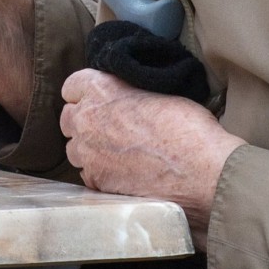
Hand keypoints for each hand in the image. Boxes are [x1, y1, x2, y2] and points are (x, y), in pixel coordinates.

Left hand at [60, 69, 243, 248]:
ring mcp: (87, 154)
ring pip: (74, 149)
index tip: (98, 99)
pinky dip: (100, 172)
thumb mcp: (158, 93)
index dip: (85, 92)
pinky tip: (122, 172)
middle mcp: (86, 120)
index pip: (72, 86)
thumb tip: (128, 100)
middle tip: (108, 127)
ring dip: (89, 149)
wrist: (201, 172)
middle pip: (68, 118)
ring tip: (116, 152)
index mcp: (100, 90)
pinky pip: (88, 173)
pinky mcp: (96, 182)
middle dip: (83, 121)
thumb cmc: (188, 128)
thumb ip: (130, 94)